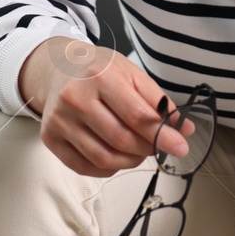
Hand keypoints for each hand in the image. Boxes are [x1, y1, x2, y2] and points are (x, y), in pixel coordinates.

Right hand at [18, 36, 196, 177]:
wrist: (58, 67)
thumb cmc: (98, 70)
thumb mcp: (132, 73)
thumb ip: (159, 102)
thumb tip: (184, 129)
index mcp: (101, 76)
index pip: (138, 116)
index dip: (163, 136)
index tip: (181, 147)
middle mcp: (76, 98)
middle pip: (121, 140)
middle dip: (147, 149)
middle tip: (156, 146)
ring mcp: (60, 120)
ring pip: (103, 158)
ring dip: (129, 162)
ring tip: (137, 151)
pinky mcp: (50, 138)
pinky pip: (84, 167)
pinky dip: (107, 168)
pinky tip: (116, 157)